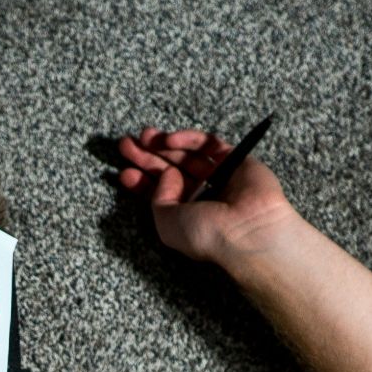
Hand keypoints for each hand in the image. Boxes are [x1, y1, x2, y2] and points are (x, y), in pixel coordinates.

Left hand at [117, 127, 298, 264]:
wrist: (248, 229)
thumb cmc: (207, 235)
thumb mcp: (166, 224)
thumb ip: (157, 198)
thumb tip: (166, 173)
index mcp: (187, 215)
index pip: (160, 193)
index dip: (141, 182)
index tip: (124, 172)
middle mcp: (202, 195)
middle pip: (169, 170)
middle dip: (147, 157)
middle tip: (126, 145)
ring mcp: (219, 176)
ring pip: (187, 154)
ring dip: (163, 144)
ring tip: (144, 136)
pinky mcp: (235, 158)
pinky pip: (208, 143)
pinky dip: (188, 139)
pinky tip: (169, 140)